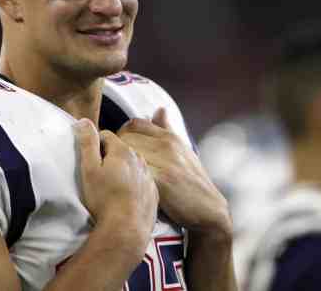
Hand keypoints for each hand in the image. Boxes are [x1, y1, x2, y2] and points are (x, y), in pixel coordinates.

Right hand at [74, 118, 158, 248]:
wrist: (126, 229)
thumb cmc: (104, 198)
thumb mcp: (89, 169)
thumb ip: (87, 143)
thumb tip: (83, 121)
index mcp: (123, 151)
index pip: (106, 136)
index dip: (95, 144)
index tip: (90, 158)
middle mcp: (140, 160)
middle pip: (122, 149)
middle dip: (110, 155)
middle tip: (100, 172)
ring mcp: (149, 177)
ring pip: (134, 165)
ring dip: (124, 169)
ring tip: (113, 185)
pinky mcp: (154, 193)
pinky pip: (142, 181)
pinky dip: (134, 184)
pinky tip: (125, 196)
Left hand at [117, 108, 231, 238]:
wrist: (208, 211)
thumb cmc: (192, 182)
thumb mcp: (183, 151)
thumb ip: (167, 130)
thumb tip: (160, 109)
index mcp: (169, 137)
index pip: (134, 124)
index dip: (122, 134)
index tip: (117, 147)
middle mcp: (167, 146)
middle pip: (125, 137)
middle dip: (115, 149)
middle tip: (112, 164)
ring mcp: (165, 163)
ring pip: (126, 153)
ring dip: (117, 163)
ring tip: (115, 175)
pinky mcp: (161, 182)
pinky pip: (133, 172)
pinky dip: (125, 178)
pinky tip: (124, 187)